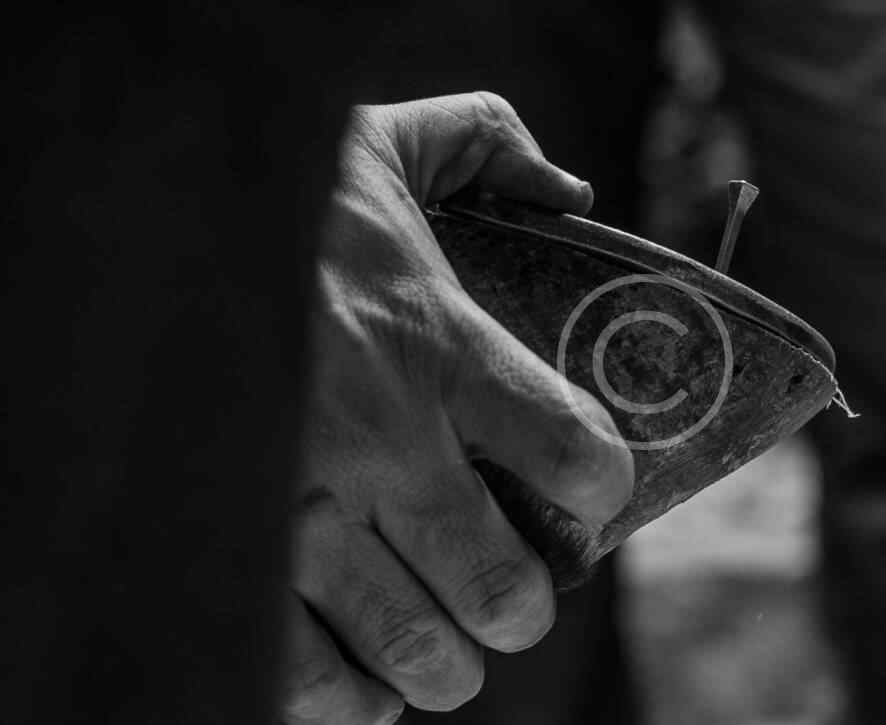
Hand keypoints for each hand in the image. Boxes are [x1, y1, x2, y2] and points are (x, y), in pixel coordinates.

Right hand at [278, 93, 634, 723]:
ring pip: (416, 644)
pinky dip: (348, 695)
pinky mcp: (229, 553)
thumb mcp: (383, 142)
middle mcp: (381, 439)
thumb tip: (570, 189)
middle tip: (518, 595)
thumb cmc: (268, 198)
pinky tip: (363, 677)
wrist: (128, 226)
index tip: (590, 490)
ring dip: (447, 661)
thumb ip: (488, 144)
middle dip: (524, 605)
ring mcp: (300, 508)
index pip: (573, 451)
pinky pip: (304, 674)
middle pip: (503, 582)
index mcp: (435, 344)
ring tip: (450, 650)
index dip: (601, 486)